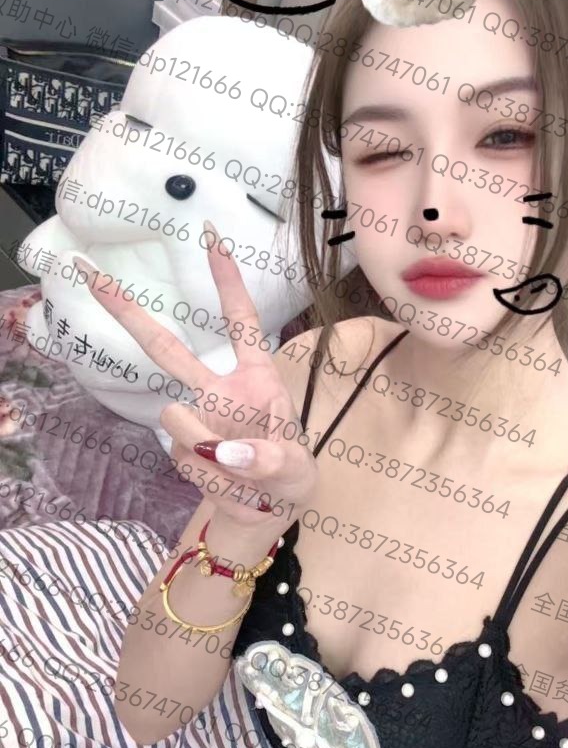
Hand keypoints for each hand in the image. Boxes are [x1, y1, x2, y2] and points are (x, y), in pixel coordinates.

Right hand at [73, 223, 318, 531]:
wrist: (269, 511)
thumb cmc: (290, 476)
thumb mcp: (297, 470)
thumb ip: (269, 459)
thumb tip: (224, 452)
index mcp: (256, 377)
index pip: (242, 322)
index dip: (228, 281)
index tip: (212, 237)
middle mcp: (219, 390)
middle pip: (166, 348)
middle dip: (128, 313)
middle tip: (90, 274)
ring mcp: (197, 420)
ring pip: (176, 420)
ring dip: (209, 455)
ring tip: (247, 481)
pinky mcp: (182, 451)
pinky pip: (185, 460)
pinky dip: (213, 482)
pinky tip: (236, 491)